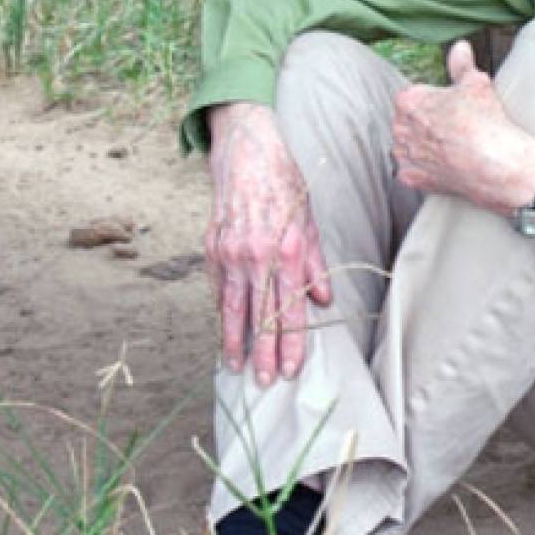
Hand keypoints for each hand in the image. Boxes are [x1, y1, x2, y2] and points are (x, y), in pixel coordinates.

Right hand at [205, 102, 331, 385]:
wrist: (247, 152)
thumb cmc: (285, 185)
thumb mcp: (309, 221)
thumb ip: (314, 264)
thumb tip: (322, 301)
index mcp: (286, 252)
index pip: (290, 310)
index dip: (291, 342)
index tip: (290, 369)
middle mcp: (257, 257)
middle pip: (260, 316)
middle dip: (263, 352)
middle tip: (264, 381)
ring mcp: (230, 254)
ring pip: (233, 308)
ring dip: (234, 341)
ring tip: (236, 367)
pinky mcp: (212, 248)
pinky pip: (218, 289)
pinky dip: (222, 312)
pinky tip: (224, 332)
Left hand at [391, 41, 534, 217]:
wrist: (495, 163)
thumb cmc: (484, 120)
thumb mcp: (475, 83)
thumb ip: (461, 64)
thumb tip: (460, 46)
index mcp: (409, 101)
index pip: (413, 96)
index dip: (434, 101)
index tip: (450, 108)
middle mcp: (399, 128)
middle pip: (407, 122)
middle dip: (425, 123)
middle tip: (452, 128)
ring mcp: (404, 155)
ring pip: (407, 147)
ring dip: (421, 147)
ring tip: (449, 148)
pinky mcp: (412, 178)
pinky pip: (411, 172)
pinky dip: (423, 171)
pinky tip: (442, 167)